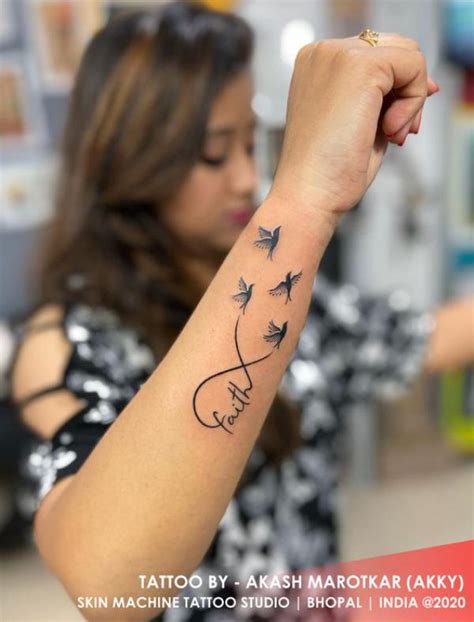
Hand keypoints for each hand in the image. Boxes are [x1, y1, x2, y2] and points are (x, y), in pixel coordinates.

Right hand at [271, 33, 438, 218]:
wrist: (308, 195)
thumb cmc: (328, 172)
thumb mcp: (358, 123)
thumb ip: (382, 99)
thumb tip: (426, 85)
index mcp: (316, 65)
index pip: (376, 55)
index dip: (397, 89)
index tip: (394, 128)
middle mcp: (323, 52)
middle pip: (395, 48)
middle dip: (408, 92)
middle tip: (399, 134)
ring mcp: (339, 54)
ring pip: (408, 55)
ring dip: (411, 99)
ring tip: (392, 136)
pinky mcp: (360, 65)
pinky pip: (413, 67)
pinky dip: (413, 103)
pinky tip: (389, 131)